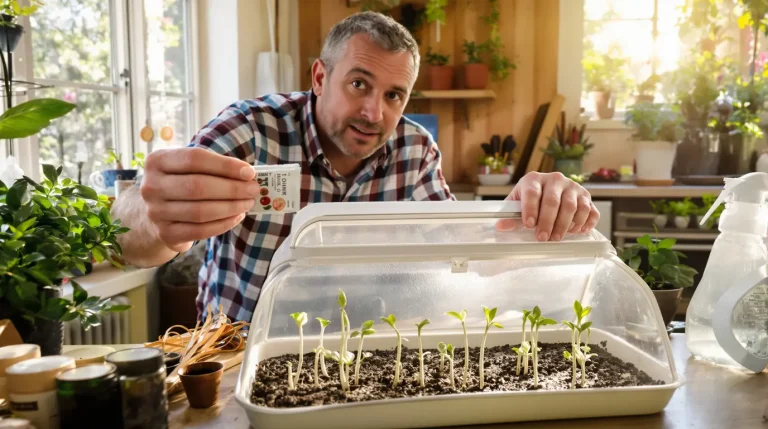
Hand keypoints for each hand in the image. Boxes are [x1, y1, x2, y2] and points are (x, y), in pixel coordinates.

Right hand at [140, 147, 257, 251]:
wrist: (157, 212)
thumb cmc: (181, 182)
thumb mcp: (189, 168)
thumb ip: (214, 167)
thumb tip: (248, 174)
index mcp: (157, 161)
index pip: (194, 159)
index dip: (225, 166)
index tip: (249, 172)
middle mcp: (151, 186)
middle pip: (197, 186)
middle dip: (232, 189)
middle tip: (253, 190)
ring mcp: (155, 212)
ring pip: (200, 211)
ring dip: (230, 207)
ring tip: (248, 203)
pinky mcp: (165, 233)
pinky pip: (199, 230)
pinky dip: (223, 224)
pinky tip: (237, 217)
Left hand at [496, 172, 598, 240]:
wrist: (546, 192)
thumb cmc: (530, 200)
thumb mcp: (518, 206)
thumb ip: (511, 217)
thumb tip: (501, 227)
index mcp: (534, 178)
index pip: (533, 192)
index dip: (530, 209)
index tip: (529, 225)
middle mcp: (555, 179)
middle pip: (554, 201)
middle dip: (548, 222)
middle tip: (543, 238)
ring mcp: (573, 187)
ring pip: (573, 206)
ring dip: (565, 224)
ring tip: (557, 237)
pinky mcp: (586, 197)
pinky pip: (591, 210)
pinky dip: (586, 222)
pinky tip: (578, 232)